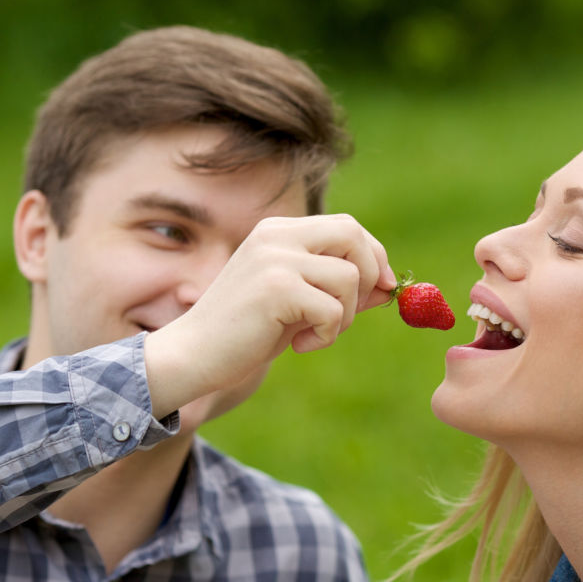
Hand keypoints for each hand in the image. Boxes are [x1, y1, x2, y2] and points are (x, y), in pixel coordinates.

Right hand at [144, 214, 394, 416]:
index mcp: (278, 232)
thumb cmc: (247, 333)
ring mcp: (275, 259)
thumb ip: (339, 290)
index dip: (374, 255)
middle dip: (371, 273)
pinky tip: (300, 345)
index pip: (346, 226)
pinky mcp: (276, 288)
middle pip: (352, 235)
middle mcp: (276, 236)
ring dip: (345, 315)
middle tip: (353, 310)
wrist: (193, 355)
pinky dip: (328, 334)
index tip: (383, 286)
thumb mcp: (299, 305)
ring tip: (315, 333)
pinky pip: (333, 309)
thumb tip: (389, 286)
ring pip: (349, 277)